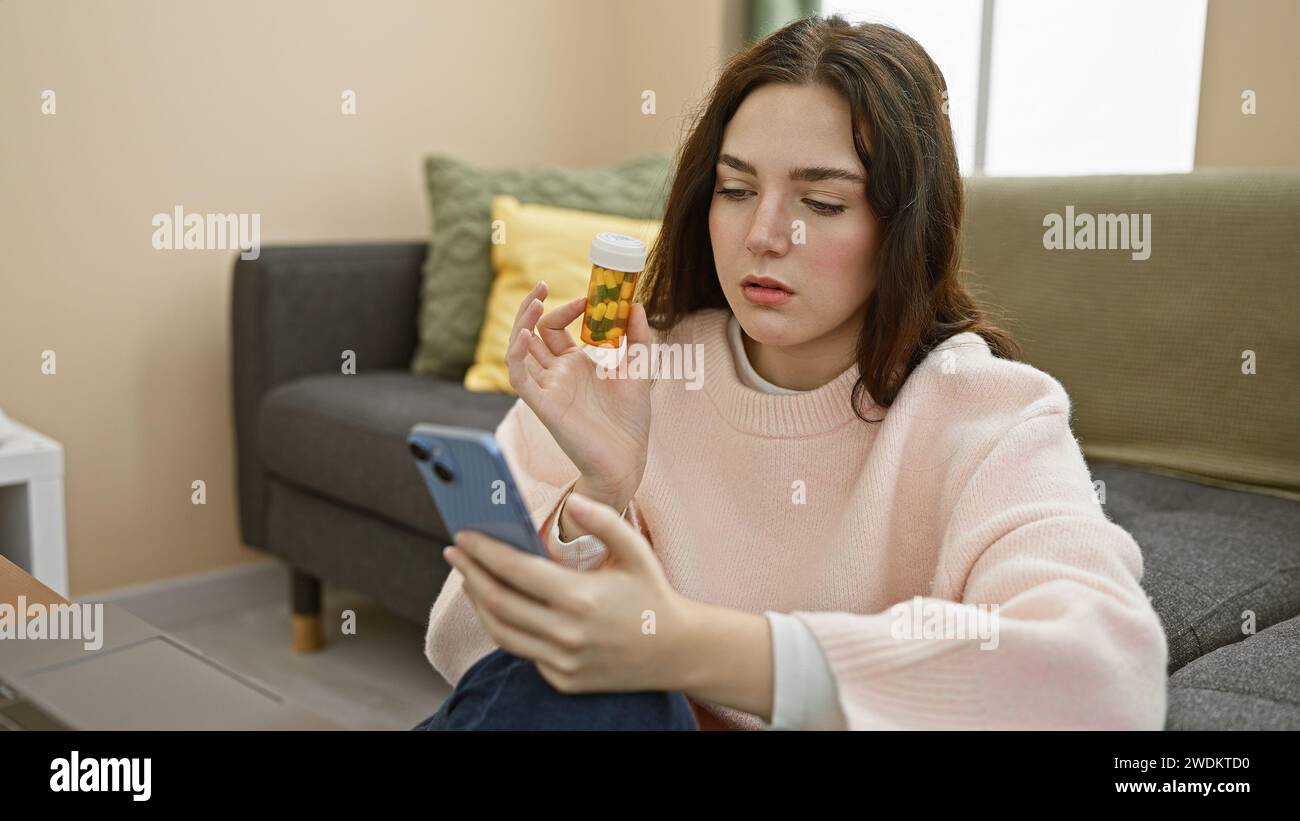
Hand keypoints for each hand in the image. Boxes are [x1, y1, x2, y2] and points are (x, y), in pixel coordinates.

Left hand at [445, 492, 692, 694]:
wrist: (677, 651)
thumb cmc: (652, 593)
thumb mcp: (636, 551)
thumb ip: (603, 521)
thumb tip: (572, 501)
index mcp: (582, 597)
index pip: (514, 570)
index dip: (482, 551)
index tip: (462, 536)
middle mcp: (568, 634)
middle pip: (497, 602)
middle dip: (469, 573)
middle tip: (454, 553)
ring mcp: (564, 662)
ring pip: (501, 632)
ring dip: (478, 603)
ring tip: (470, 579)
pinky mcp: (564, 680)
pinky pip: (523, 652)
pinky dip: (505, 627)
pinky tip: (499, 606)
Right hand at [506, 281, 650, 508]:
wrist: (627, 459)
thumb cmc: (630, 421)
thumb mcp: (640, 370)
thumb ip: (638, 338)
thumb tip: (635, 304)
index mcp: (576, 365)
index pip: (556, 328)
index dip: (567, 308)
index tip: (589, 298)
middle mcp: (557, 374)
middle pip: (533, 333)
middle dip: (533, 307)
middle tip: (541, 284)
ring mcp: (548, 388)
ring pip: (520, 351)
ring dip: (521, 324)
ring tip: (534, 301)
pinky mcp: (543, 405)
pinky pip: (520, 378)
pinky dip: (517, 356)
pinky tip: (524, 336)